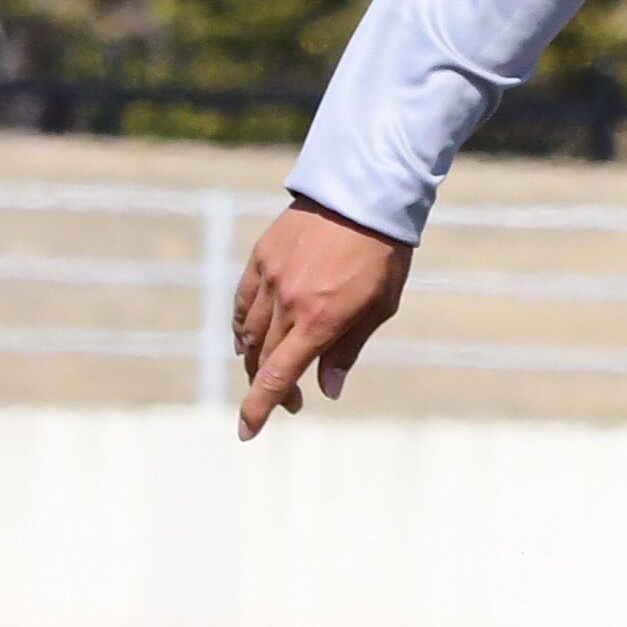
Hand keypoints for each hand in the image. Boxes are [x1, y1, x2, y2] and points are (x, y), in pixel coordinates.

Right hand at [231, 200, 411, 438]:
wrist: (366, 195)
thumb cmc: (384, 254)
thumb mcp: (379, 308)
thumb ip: (347, 349)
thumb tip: (326, 388)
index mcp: (319, 320)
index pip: (278, 377)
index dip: (259, 409)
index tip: (247, 431)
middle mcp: (288, 302)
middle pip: (262, 359)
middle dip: (269, 387)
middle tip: (289, 401)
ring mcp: (271, 278)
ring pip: (248, 332)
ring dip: (255, 359)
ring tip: (269, 369)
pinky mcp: (262, 256)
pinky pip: (242, 301)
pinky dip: (242, 325)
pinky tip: (248, 337)